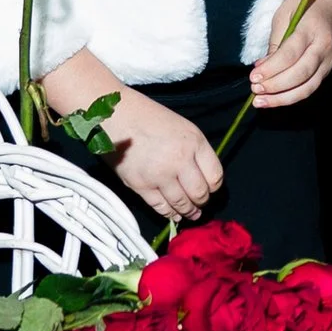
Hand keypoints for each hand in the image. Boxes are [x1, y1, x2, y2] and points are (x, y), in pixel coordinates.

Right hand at [103, 90, 222, 224]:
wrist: (116, 115)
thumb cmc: (149, 117)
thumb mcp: (182, 127)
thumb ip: (195, 151)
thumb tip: (201, 176)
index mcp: (194, 142)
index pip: (215, 176)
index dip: (214, 187)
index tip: (210, 190)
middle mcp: (180, 160)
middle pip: (200, 193)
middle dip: (202, 202)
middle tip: (200, 205)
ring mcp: (160, 175)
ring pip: (181, 204)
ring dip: (187, 212)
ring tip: (190, 214)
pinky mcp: (141, 185)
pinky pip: (160, 207)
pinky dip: (168, 214)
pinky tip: (172, 215)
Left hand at [251, 0, 331, 108]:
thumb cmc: (305, 4)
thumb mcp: (284, 14)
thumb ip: (275, 42)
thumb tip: (262, 68)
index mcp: (312, 30)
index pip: (290, 54)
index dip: (271, 69)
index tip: (253, 77)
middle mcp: (324, 48)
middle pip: (300, 74)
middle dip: (275, 86)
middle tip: (255, 90)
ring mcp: (329, 60)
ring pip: (308, 87)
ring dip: (283, 98)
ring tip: (262, 101)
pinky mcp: (328, 69)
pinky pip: (310, 87)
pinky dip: (292, 96)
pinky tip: (275, 98)